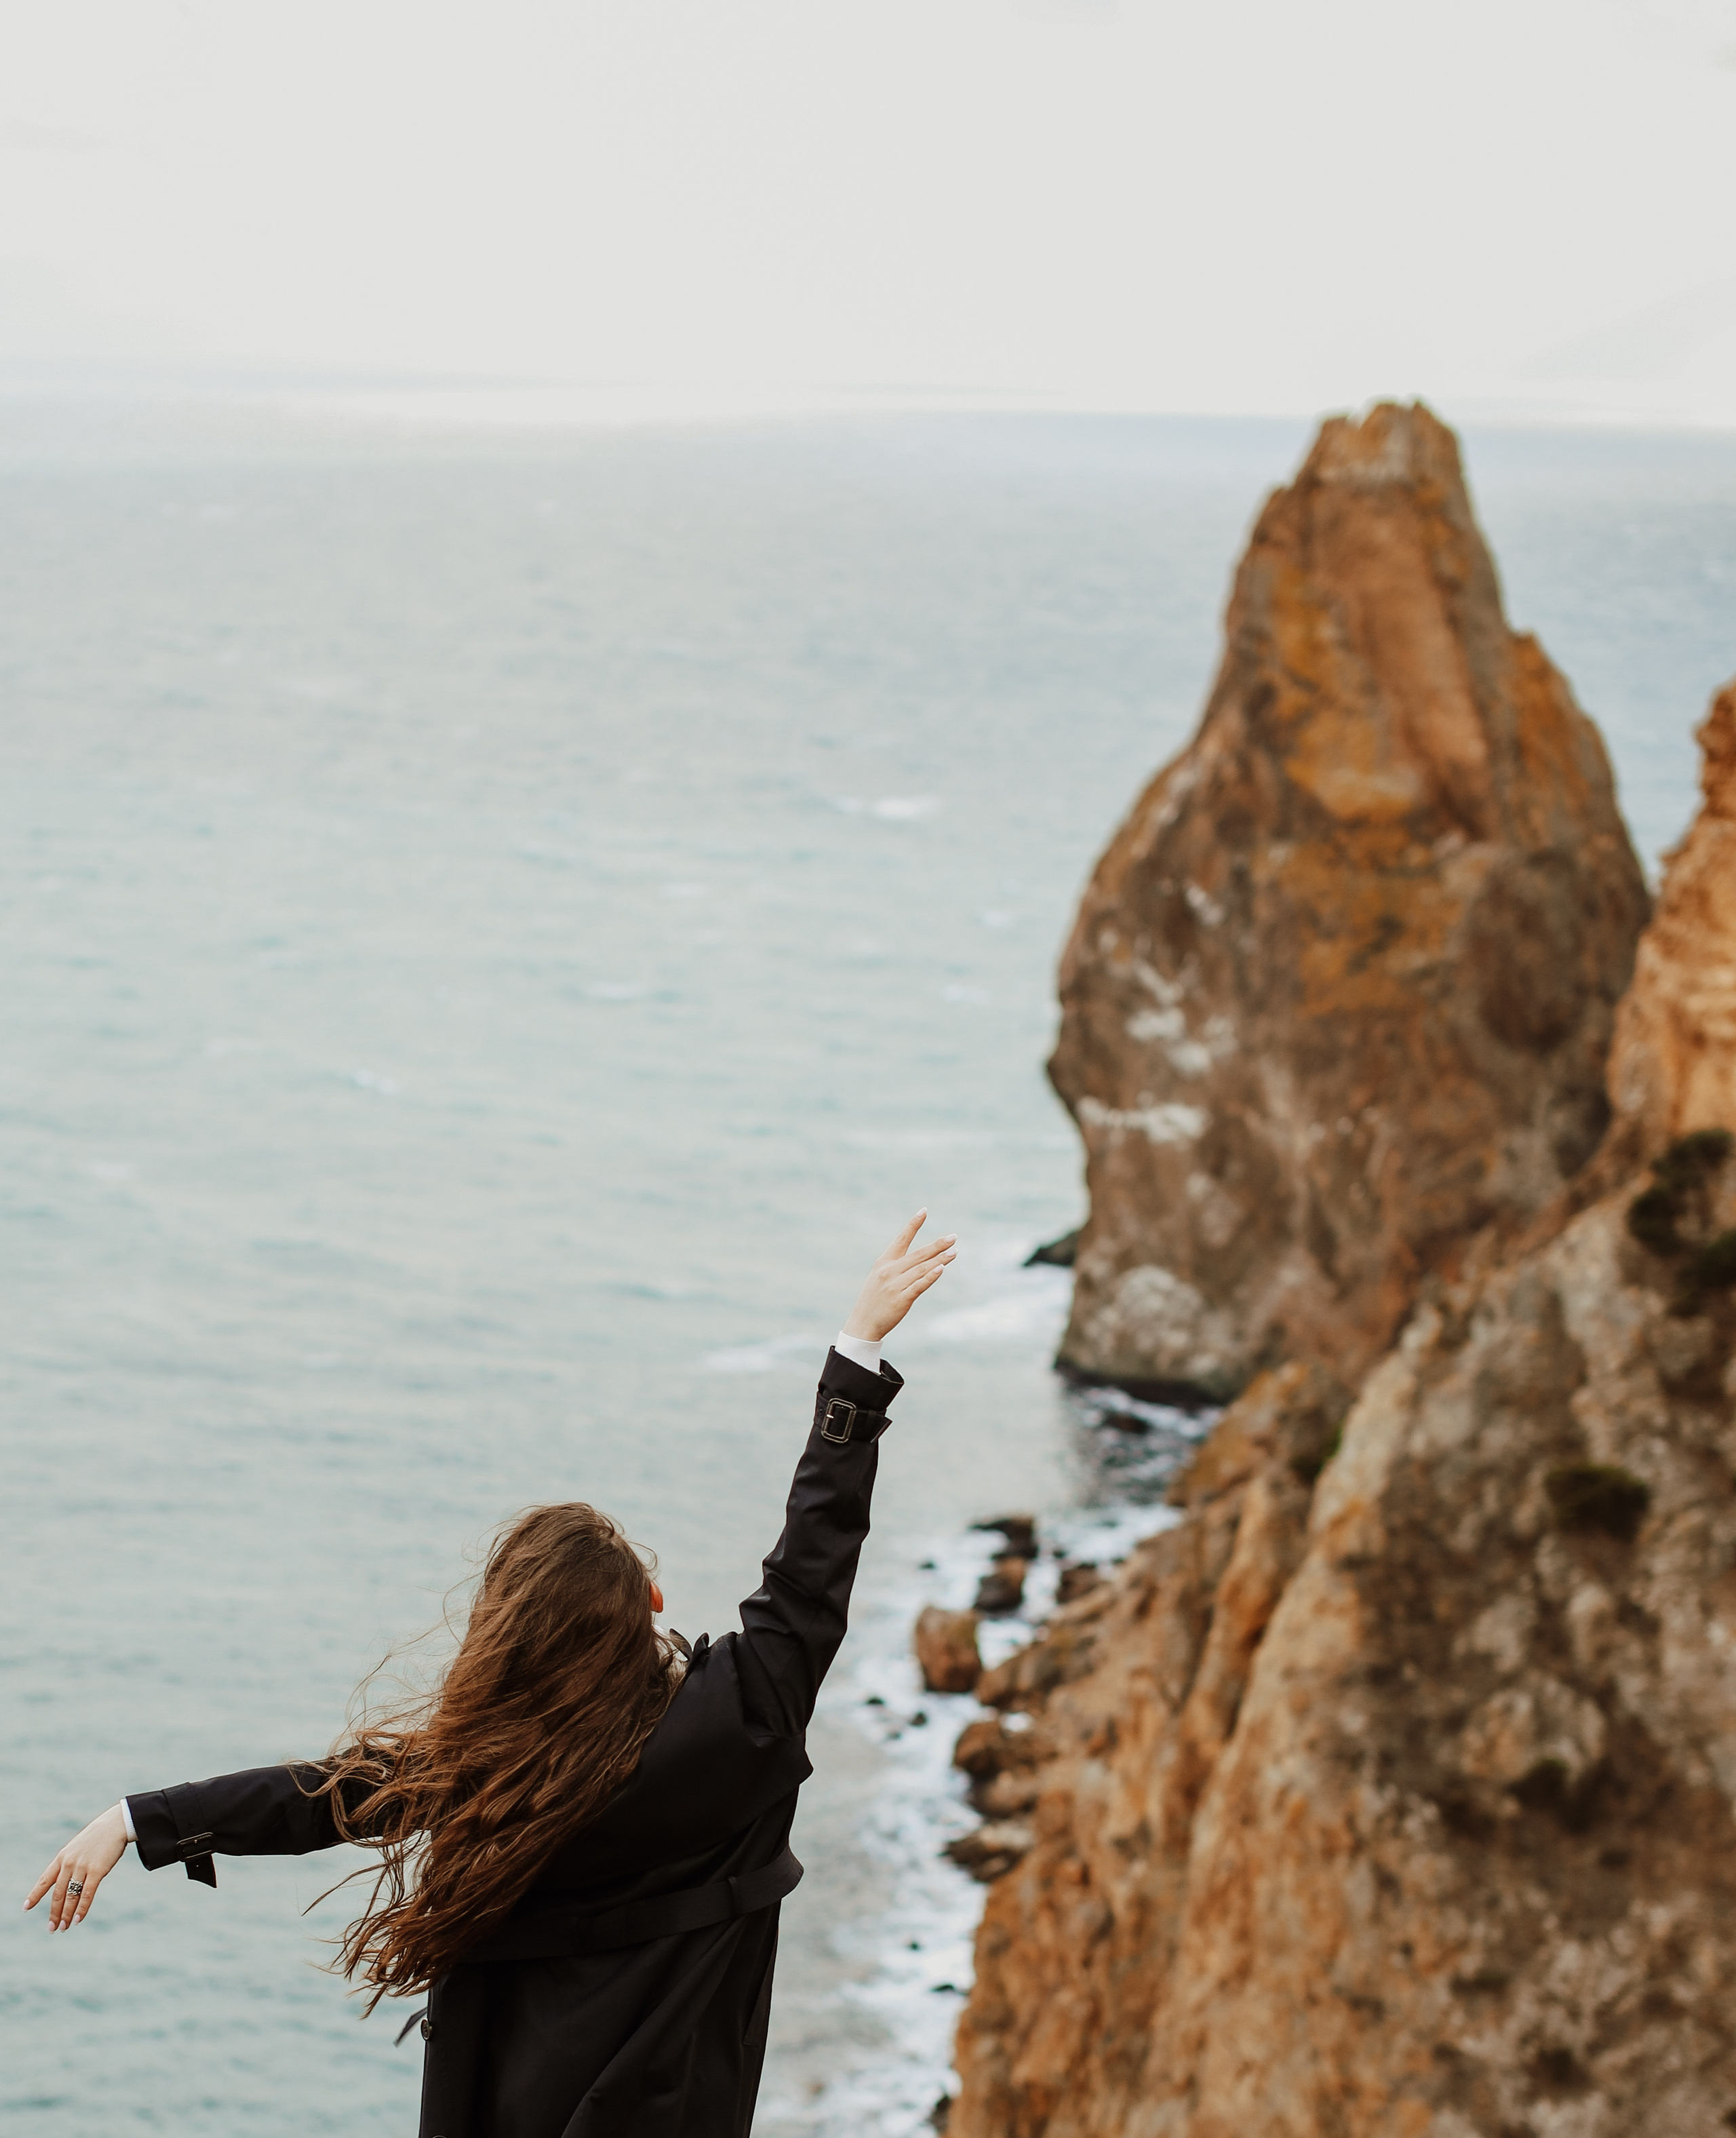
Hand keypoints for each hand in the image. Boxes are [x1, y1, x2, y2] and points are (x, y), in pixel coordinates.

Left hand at [25, 1805, 128, 1930]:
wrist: (115, 1824)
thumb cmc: (97, 1837)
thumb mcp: (77, 1848)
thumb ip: (69, 1864)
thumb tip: (66, 1884)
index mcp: (62, 1857)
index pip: (44, 1880)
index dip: (35, 1895)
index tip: (26, 1908)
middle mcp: (68, 1863)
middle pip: (58, 1894)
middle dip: (54, 1913)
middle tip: (52, 1928)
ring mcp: (82, 1866)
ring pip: (71, 1896)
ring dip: (66, 1914)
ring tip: (64, 1928)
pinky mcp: (97, 1870)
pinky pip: (87, 1894)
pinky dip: (82, 1909)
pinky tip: (77, 1920)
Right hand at [844, 1210, 956, 1343]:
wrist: (863, 1323)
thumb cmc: (873, 1299)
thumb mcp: (879, 1277)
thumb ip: (897, 1267)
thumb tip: (922, 1260)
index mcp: (883, 1262)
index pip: (901, 1239)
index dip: (913, 1225)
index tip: (924, 1211)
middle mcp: (889, 1271)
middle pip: (918, 1254)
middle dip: (937, 1245)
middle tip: (953, 1237)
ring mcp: (895, 1285)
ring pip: (922, 1269)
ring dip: (940, 1260)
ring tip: (954, 1252)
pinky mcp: (901, 1300)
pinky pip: (919, 1285)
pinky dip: (930, 1277)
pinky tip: (941, 1269)